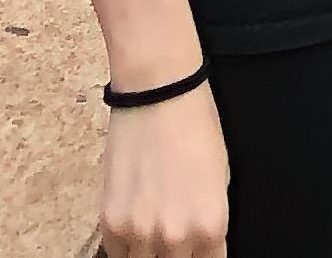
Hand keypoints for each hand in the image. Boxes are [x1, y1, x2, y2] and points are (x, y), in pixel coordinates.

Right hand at [97, 80, 228, 255]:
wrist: (158, 91)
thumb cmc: (195, 125)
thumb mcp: (220, 178)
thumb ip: (208, 222)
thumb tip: (201, 246)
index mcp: (211, 227)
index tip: (196, 252)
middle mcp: (176, 238)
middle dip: (177, 256)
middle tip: (174, 237)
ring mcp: (140, 234)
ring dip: (149, 253)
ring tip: (153, 229)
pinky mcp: (111, 224)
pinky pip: (117, 255)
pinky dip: (126, 246)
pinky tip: (134, 224)